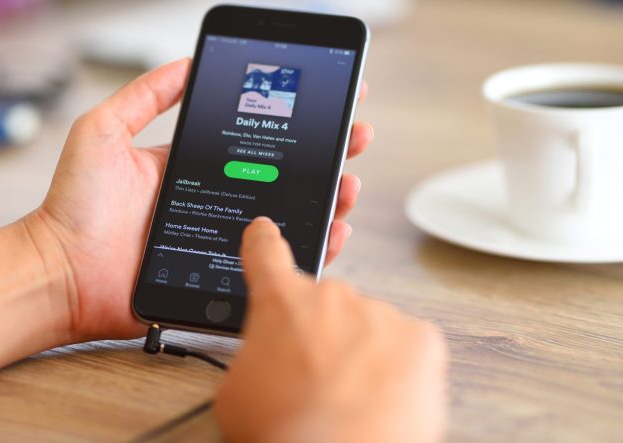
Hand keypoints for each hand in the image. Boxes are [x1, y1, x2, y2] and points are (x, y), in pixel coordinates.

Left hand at [26, 59, 373, 341]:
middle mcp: (214, 201)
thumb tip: (186, 62)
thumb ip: (143, 96)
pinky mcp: (223, 276)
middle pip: (284, 177)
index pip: (255, 141)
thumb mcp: (103, 132)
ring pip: (289, 218)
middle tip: (354, 139)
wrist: (59, 273)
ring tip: (347, 184)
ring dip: (328, 199)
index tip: (328, 102)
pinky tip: (330, 232)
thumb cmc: (72, 207)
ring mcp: (222, 239)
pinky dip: (310, 248)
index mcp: (193, 168)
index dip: (294, 123)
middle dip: (326, 156)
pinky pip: (276, 262)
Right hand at [214, 218, 447, 442]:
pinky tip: (381, 395)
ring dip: (361, 351)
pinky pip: (406, 343)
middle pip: (327, 303)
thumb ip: (255, 353)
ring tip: (349, 397)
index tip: (267, 231)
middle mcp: (332, 297)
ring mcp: (379, 314)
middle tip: (317, 375)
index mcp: (279, 302)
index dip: (264, 241)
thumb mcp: (237, 388)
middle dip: (322, 332)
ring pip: (369, 325)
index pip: (266, 253)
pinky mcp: (420, 338)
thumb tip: (270, 356)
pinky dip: (397, 366)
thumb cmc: (284, 431)